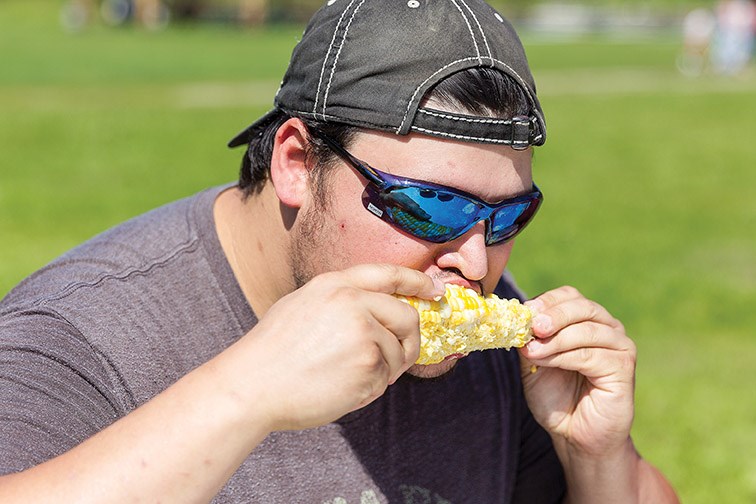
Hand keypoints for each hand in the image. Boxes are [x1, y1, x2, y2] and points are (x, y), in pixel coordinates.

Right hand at [233, 264, 442, 431]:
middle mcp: (353, 302)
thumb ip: (339, 301)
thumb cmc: (271, 352)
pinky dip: (371, 388)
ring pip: (397, 352)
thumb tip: (376, 308)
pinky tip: (342, 389)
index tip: (435, 291)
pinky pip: (386, 377)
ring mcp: (364, 332)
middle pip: (407, 316)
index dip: (417, 282)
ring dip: (384, 370)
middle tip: (402, 356)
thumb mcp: (301, 305)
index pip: (389, 274)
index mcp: (335, 284)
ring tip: (350, 378)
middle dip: (410, 340)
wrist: (251, 386)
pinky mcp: (369, 363)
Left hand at [518, 286, 636, 457]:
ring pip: (586, 330)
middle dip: (554, 315)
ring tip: (532, 351)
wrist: (575, 435)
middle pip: (582, 307)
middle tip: (533, 326)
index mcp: (587, 321)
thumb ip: (530, 340)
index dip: (548, 300)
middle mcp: (608, 328)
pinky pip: (592, 355)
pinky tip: (546, 361)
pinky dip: (564, 356)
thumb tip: (517, 320)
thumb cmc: (556, 397)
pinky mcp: (624, 368)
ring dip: (555, 339)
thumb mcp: (534, 363)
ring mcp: (619, 347)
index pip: (570, 296)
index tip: (526, 310)